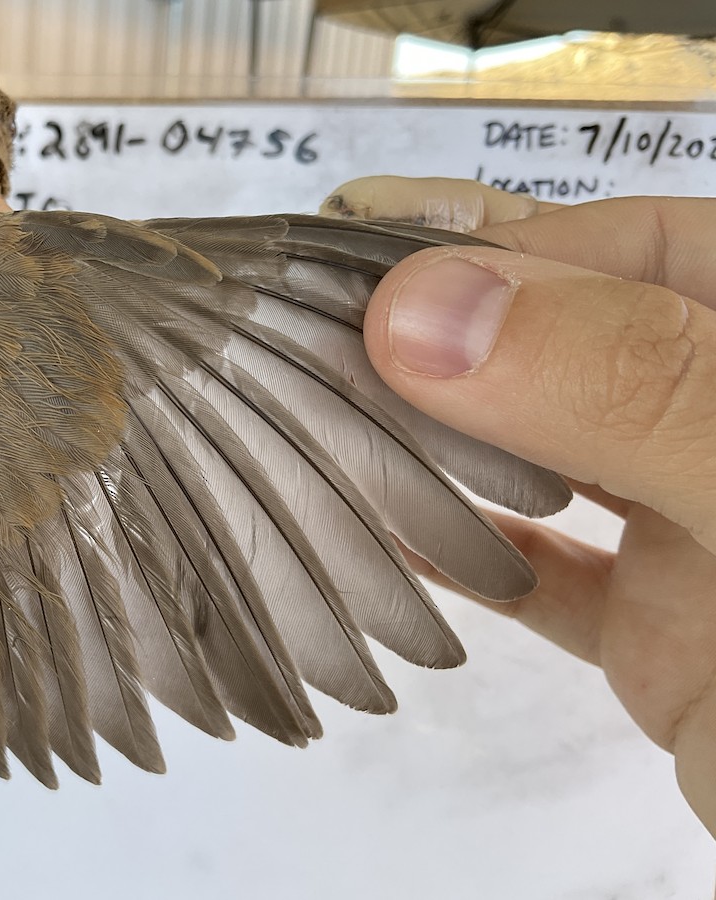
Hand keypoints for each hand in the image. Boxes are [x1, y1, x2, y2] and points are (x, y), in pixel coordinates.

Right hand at [337, 176, 715, 837]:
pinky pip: (548, 573)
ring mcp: (705, 525)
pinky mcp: (666, 629)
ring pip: (551, 456)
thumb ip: (628, 385)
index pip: (637, 243)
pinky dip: (469, 555)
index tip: (368, 276)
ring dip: (445, 449)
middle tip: (321, 343)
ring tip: (337, 428)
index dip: (497, 248)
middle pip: (571, 345)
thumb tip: (428, 312)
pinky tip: (397, 538)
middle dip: (447, 344)